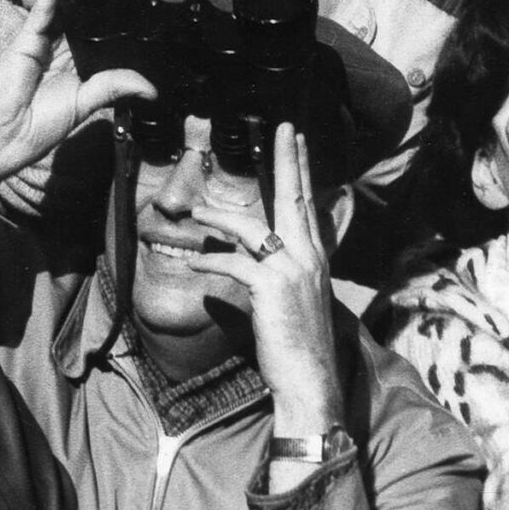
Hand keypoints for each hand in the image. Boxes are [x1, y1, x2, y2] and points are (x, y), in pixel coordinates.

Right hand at [0, 0, 153, 206]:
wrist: (5, 135)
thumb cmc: (37, 127)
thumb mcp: (85, 104)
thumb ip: (113, 87)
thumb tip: (149, 88)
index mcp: (72, 71)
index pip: (95, 41)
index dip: (110, 27)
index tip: (133, 12)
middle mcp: (57, 54)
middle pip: (80, 22)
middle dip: (97, 6)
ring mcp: (41, 44)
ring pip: (63, 11)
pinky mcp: (26, 39)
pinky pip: (42, 12)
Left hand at [182, 123, 344, 436]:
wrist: (309, 382)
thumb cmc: (296, 346)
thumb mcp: (291, 303)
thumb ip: (272, 277)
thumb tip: (243, 264)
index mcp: (315, 259)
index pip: (308, 205)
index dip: (302, 170)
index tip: (297, 140)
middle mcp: (309, 258)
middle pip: (294, 198)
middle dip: (287, 159)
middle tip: (283, 128)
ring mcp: (293, 271)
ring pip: (252, 228)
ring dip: (219, 218)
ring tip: (194, 214)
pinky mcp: (271, 288)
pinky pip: (234, 263)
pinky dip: (210, 262)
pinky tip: (193, 264)